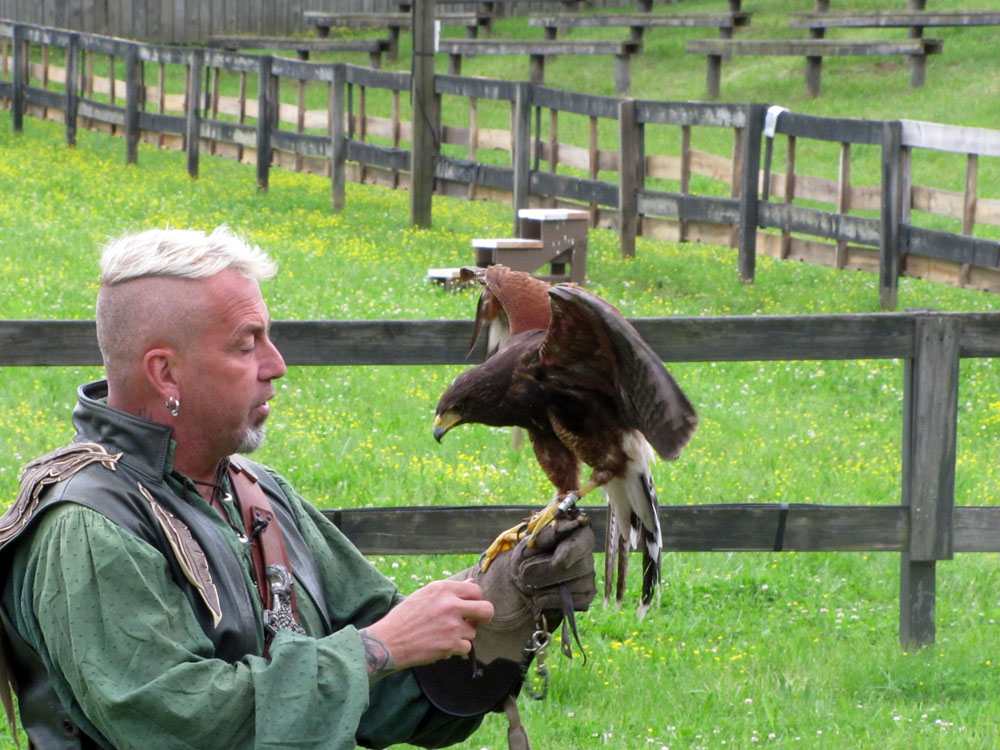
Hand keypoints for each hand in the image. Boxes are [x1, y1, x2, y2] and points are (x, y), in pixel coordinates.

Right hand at [411, 513, 595, 716]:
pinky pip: (466, 647)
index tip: (470, 606)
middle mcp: (450, 605)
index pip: (476, 590)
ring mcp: (452, 626)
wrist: (389, 641)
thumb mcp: (425, 595)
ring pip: (473, 632)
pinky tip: (441, 645)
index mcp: (443, 588)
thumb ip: (450, 590)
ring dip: (462, 635)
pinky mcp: (451, 645)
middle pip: (487, 610)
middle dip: (483, 617)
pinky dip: (456, 648)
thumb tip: (472, 583)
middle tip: (474, 621)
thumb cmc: (405, 617)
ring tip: (442, 634)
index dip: (476, 600)